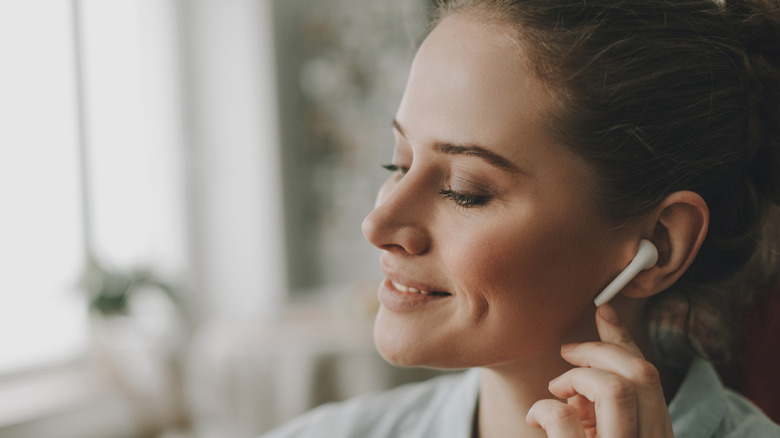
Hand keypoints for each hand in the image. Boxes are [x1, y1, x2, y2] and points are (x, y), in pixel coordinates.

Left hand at [525, 304, 674, 436]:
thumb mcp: (600, 431)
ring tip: (555, 390)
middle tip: (567, 352)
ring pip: (614, 389)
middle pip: (642, 375)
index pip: (651, 380)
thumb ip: (600, 404)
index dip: (625, 340)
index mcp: (655, 435)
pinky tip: (535, 419)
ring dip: (577, 377)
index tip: (603, 311)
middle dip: (600, 350)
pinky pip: (563, 417)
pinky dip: (543, 408)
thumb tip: (585, 363)